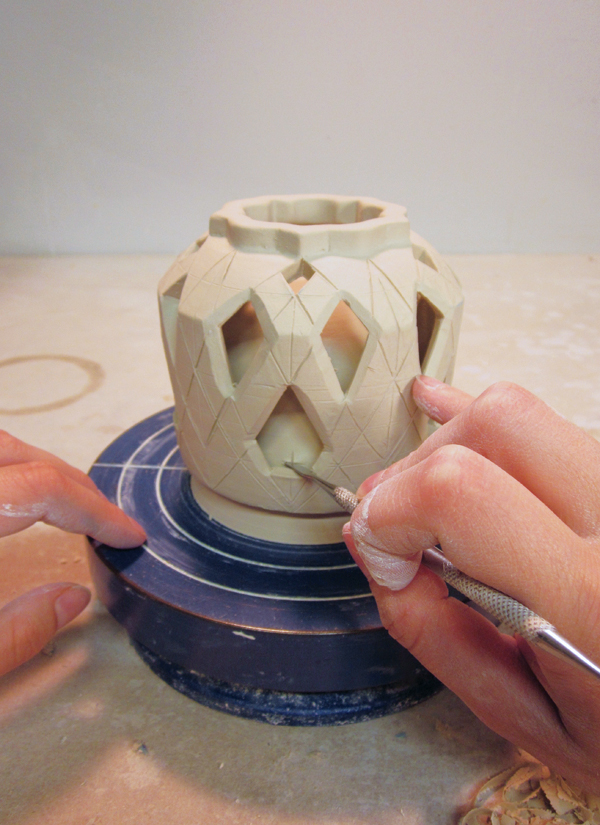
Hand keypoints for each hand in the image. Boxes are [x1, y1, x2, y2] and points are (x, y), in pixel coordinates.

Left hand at [0, 431, 145, 677]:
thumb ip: (16, 634)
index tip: (126, 534)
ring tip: (67, 501)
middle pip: (15, 453)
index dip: (95, 510)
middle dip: (71, 481)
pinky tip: (15, 496)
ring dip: (36, 464)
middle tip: (105, 517)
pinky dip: (7, 465)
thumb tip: (70, 601)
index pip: (40, 489)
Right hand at [343, 377, 599, 791]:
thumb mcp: (522, 717)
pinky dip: (491, 429)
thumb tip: (372, 543)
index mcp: (592, 602)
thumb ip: (432, 628)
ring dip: (457, 445)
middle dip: (421, 463)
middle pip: (499, 424)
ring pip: (526, 413)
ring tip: (429, 493)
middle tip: (397, 514)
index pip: (462, 492)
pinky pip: (555, 426)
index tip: (383, 551)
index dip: (394, 509)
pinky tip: (447, 412)